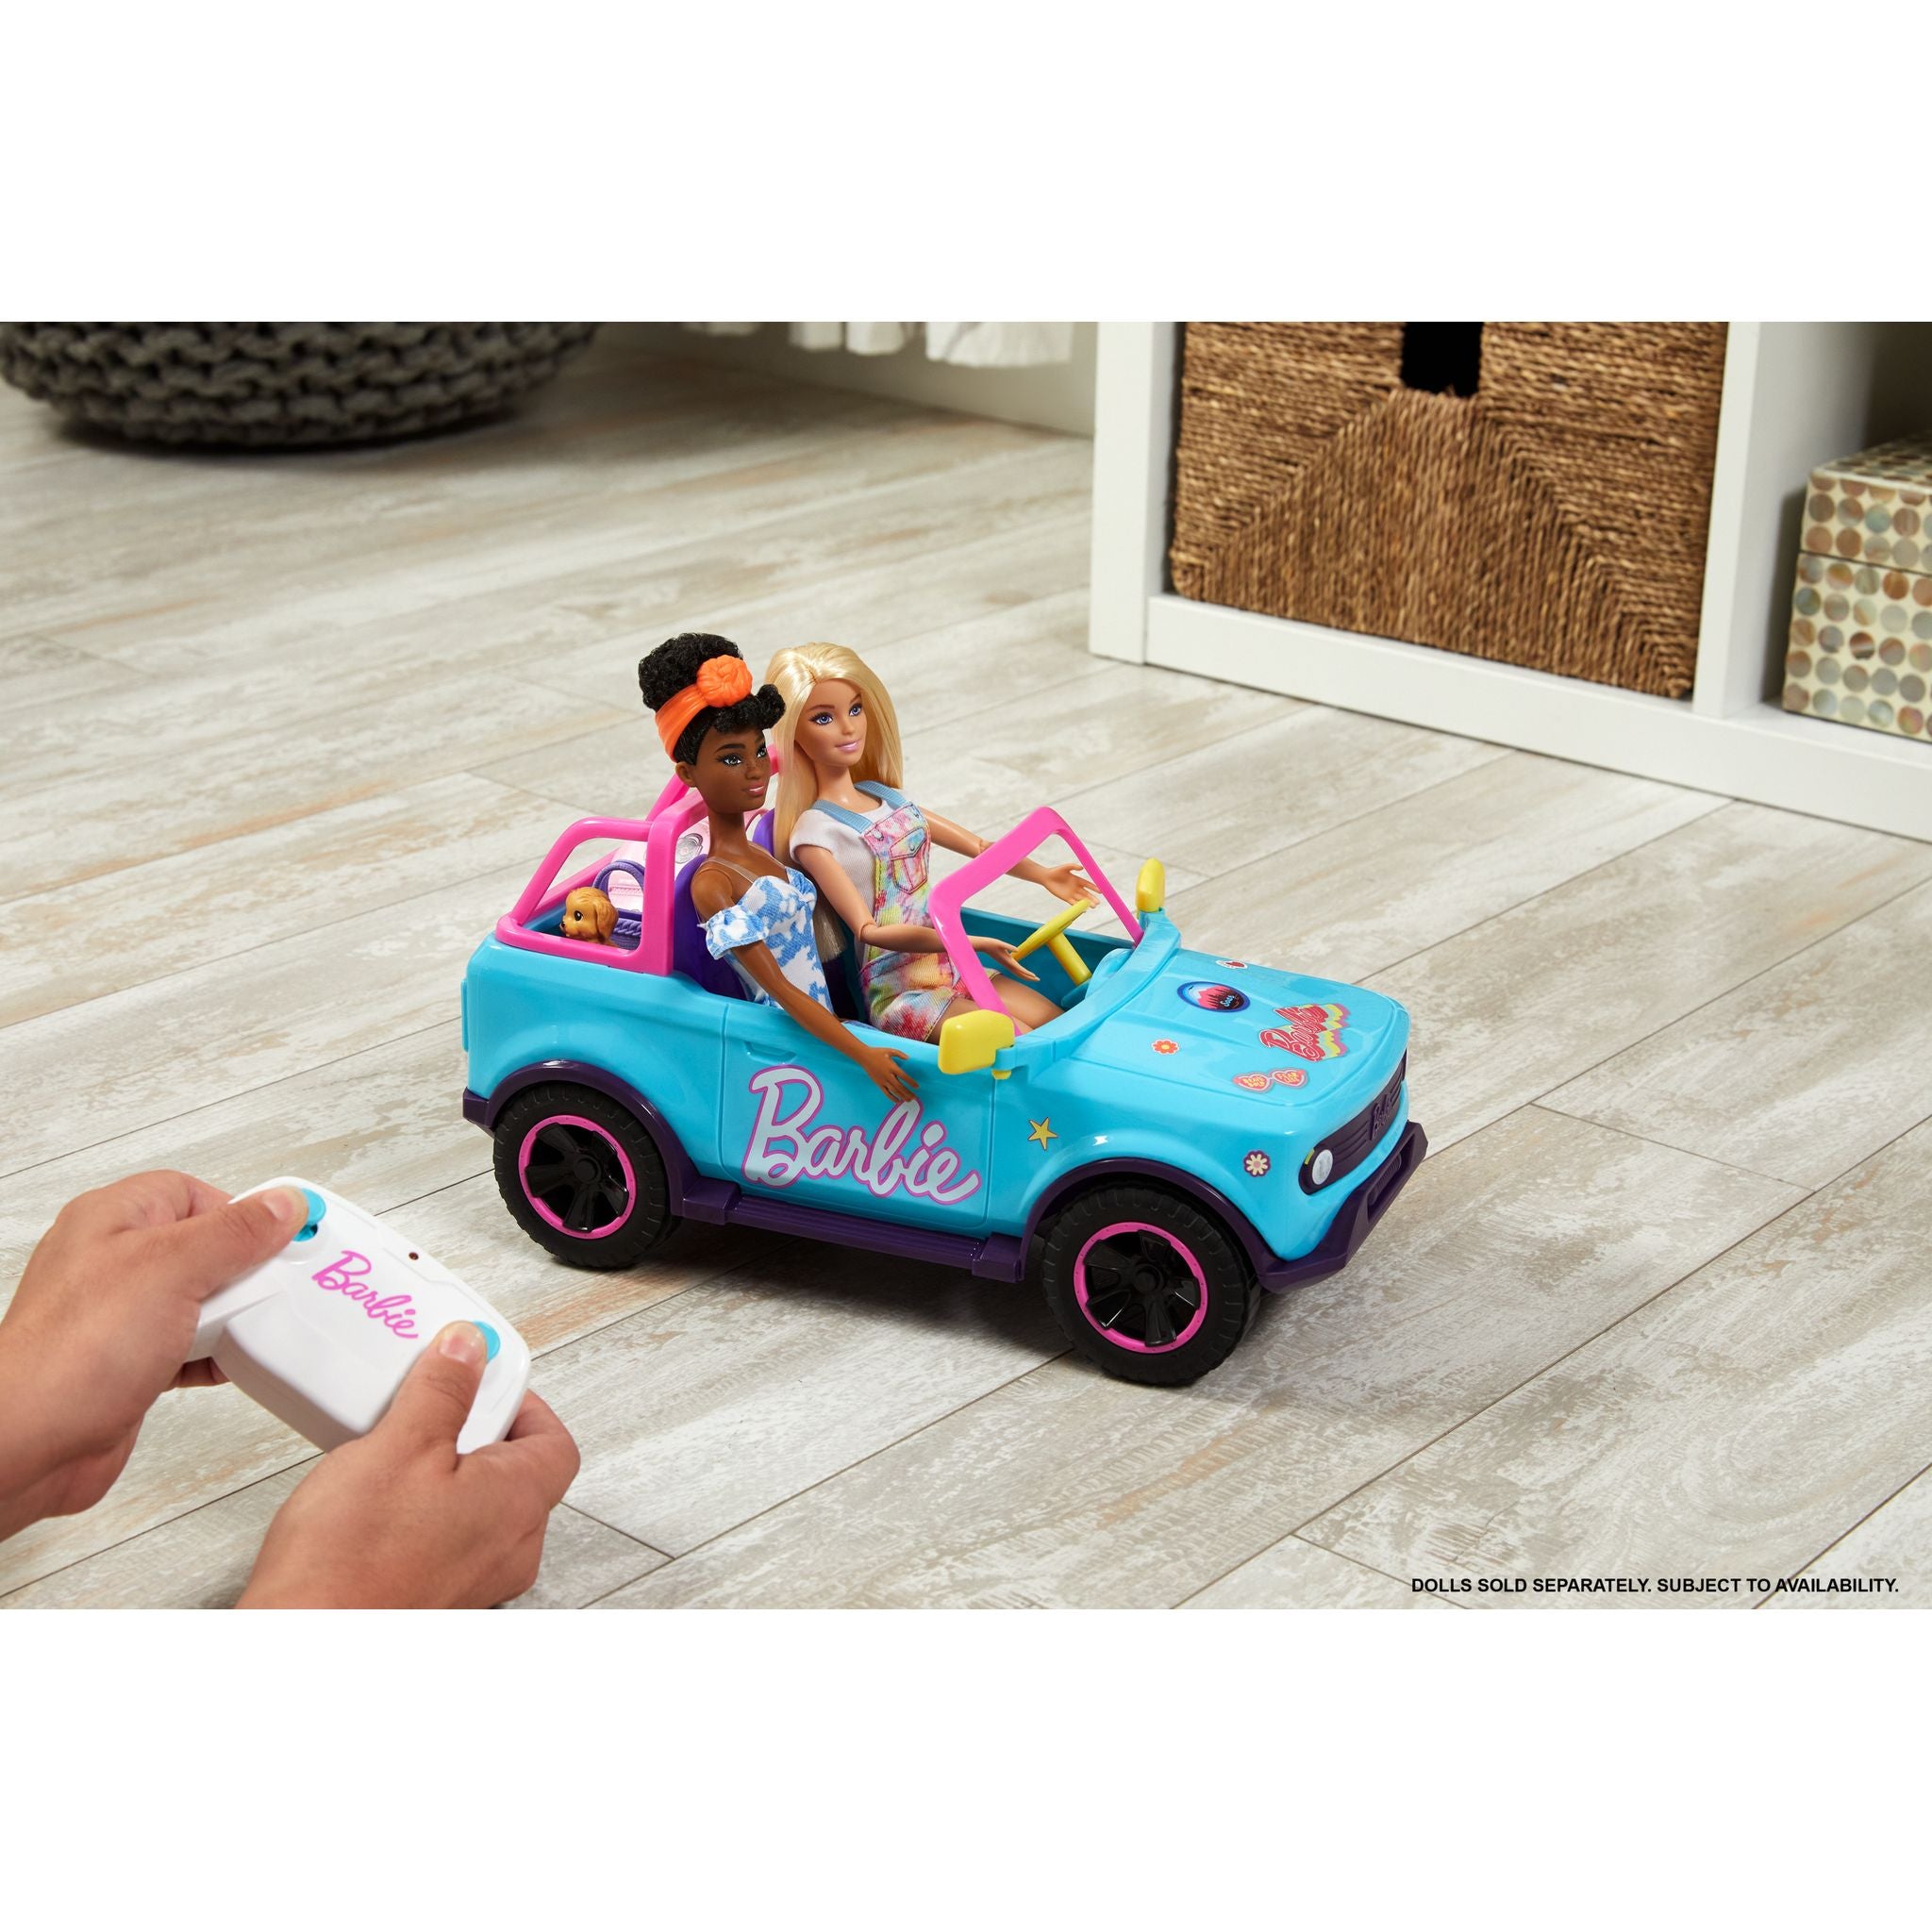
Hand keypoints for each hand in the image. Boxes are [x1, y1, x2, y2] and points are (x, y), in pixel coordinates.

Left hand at [0, 1173, 307, 1538]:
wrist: (32, 1443)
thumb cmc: (72, 1354)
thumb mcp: (173, 1270)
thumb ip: (235, 1233)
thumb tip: (282, 1204)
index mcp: (112, 1219)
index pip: (193, 1192)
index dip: (240, 1211)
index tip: (284, 1232)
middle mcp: (112, 1262)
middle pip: (201, 1246)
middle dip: (242, 1267)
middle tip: (271, 1283)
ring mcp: (119, 1315)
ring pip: (197, 1298)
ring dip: (231, 1314)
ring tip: (247, 1324)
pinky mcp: (129, 1362)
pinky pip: (189, 1344)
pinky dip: (216, 1352)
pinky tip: (231, 1361)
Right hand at [239, 1322, 579, 1608]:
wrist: (302, 1637)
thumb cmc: (351, 1563)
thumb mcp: (399, 1444)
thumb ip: (442, 1390)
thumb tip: (468, 1350)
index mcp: (520, 1504)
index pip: (555, 1442)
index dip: (524, 1403)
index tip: (485, 1381)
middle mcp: (510, 1549)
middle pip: (519, 1473)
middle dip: (478, 1435)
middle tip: (436, 1412)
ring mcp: (476, 1581)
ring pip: (482, 1508)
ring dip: (447, 1475)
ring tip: (399, 1456)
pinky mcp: (438, 1598)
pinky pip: (449, 1540)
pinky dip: (426, 1513)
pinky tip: (378, 1503)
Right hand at [860, 1043, 917, 1103]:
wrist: (864, 1057)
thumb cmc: (878, 1053)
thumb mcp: (890, 1050)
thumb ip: (900, 1054)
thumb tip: (908, 1058)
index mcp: (892, 1067)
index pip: (904, 1076)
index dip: (911, 1082)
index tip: (917, 1087)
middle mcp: (887, 1075)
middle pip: (900, 1086)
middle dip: (908, 1092)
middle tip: (915, 1097)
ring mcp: (882, 1080)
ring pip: (894, 1091)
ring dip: (902, 1096)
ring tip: (908, 1100)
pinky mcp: (878, 1084)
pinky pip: (886, 1093)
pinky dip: (892, 1098)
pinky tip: (897, 1101)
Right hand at [972, 936, 1038, 981]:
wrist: (984, 945)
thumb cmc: (992, 943)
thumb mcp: (1001, 943)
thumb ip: (1009, 947)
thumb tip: (1017, 950)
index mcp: (1008, 960)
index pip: (1020, 969)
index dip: (1027, 973)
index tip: (1034, 976)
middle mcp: (1008, 964)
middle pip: (1020, 973)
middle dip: (1029, 977)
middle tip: (1038, 979)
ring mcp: (1006, 964)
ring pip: (1017, 973)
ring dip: (1026, 976)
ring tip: (1034, 978)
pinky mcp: (1005, 962)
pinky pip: (1015, 970)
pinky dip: (1021, 972)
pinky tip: (1024, 973)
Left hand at [1039, 864, 1096, 906]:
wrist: (1046, 878)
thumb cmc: (1056, 871)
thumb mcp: (1065, 867)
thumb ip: (1073, 866)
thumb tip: (1082, 867)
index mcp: (1078, 880)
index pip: (1088, 885)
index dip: (1094, 888)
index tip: (1100, 891)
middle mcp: (1076, 887)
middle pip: (1086, 894)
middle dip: (1092, 898)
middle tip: (1098, 903)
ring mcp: (1072, 893)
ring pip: (1081, 899)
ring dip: (1087, 903)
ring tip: (1094, 906)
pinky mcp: (1066, 898)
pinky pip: (1074, 903)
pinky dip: (1079, 906)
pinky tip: (1084, 910)